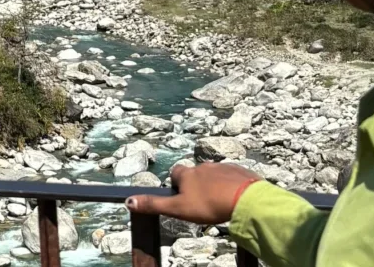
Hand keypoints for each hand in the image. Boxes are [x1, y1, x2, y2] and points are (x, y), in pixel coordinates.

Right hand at [125, 161, 261, 224]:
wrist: (244, 199)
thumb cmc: (209, 204)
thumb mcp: (178, 208)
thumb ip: (154, 205)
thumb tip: (129, 201)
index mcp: (187, 174)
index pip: (176, 173)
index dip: (176, 183)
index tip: (180, 195)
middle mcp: (203, 166)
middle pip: (195, 173)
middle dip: (196, 184)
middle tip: (200, 202)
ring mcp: (222, 166)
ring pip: (214, 174)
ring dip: (213, 184)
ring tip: (218, 201)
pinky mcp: (239, 171)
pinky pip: (231, 176)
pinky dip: (230, 184)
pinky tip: (233, 197)